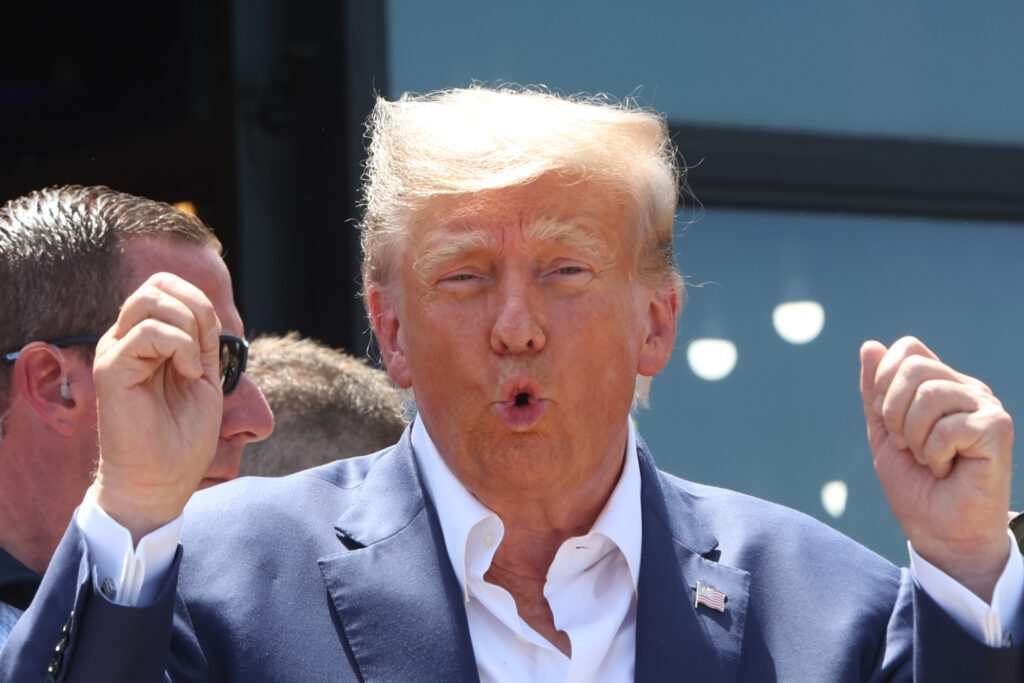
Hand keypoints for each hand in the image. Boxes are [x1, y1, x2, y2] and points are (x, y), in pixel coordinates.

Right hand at [92, 273, 223, 542]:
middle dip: (196, 306)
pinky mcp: (111, 369)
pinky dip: (181, 347)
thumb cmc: (182, 437)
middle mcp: (124, 340)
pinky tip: (189, 375)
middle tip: (206, 347)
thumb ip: (203, 341)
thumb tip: (204, 309)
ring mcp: (115, 352)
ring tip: (195, 366)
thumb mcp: (204, 377)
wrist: (161, 481)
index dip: (197, 300)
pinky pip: (148, 332)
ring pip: (149, 300)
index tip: (212, 341)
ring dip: (189, 327)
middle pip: (155, 284)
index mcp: (145, 340)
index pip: (164, 287)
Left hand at [860, 336, 1012, 601]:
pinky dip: (935, 453)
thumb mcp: (884, 433)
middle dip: (894, 413)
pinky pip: (949, 425)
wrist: (940, 533)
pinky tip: (948, 469)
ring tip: (929, 459)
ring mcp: (985, 406)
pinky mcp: (997, 428)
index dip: (885, 382)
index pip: (908, 349)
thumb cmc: (916, 486)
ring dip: (915, 436)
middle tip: (908, 446)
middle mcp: (967, 389)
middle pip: (914, 367)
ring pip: (929, 394)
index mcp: (942, 385)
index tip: (888, 422)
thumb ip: (876, 392)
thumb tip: (870, 345)